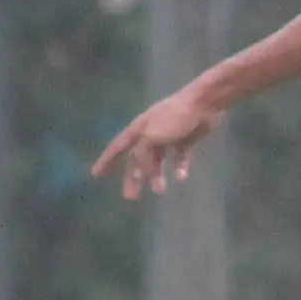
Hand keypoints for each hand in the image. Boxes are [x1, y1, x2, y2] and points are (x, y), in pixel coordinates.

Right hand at [94, 82, 226, 197]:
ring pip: (158, 159)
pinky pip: (179, 155)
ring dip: (156, 175)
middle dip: (133, 177)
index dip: (106, 161)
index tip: (96, 175)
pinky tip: (181, 178)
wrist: (204, 103)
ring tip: (159, 191)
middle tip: (131, 197)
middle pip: (137, 158)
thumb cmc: (175, 117)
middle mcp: (150, 132)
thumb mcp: (151, 137)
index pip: (117, 147)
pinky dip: (179, 166)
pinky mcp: (186, 137)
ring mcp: (168, 134)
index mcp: (138, 129)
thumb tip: (143, 170)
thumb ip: (143, 154)